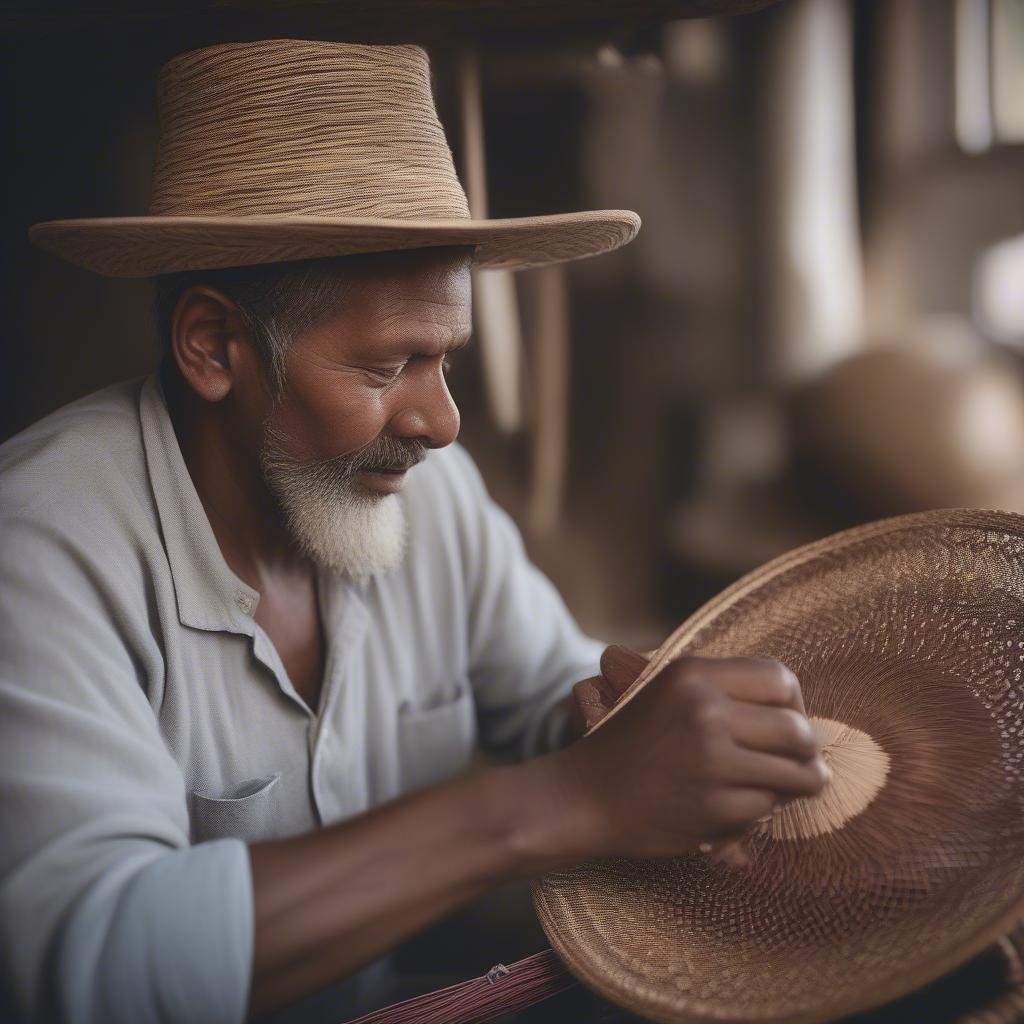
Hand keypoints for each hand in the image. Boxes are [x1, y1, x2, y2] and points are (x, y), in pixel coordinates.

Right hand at [554, 647, 826, 860]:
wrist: (586, 796)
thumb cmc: (632, 743)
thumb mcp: (668, 693)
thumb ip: (723, 691)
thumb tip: (798, 708)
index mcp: (692, 674)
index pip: (781, 680)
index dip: (796, 704)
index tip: (789, 721)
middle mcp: (704, 710)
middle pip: (797, 729)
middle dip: (809, 751)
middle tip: (804, 762)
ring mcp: (710, 759)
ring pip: (795, 773)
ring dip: (800, 784)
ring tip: (796, 785)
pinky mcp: (714, 805)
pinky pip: (768, 807)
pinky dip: (764, 810)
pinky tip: (746, 805)